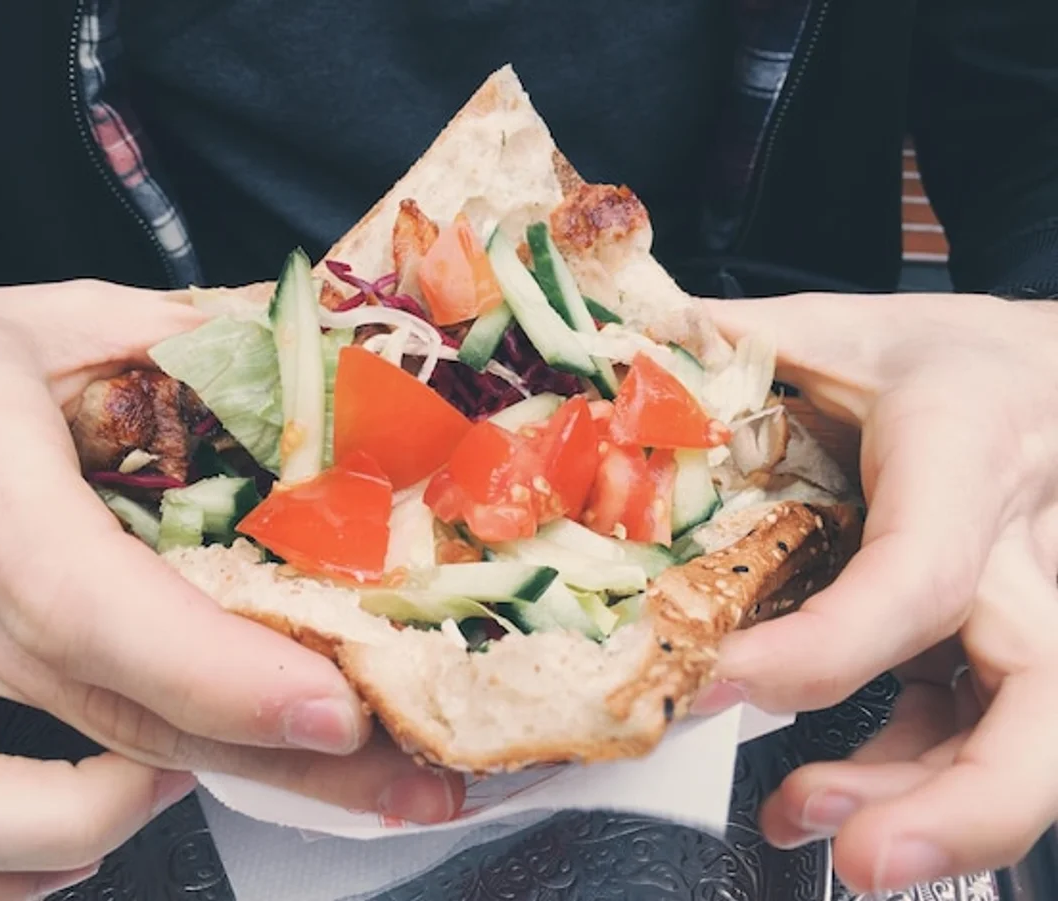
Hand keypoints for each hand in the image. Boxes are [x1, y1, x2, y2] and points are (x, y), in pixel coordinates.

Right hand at [0, 282, 461, 900]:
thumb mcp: (51, 325)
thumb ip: (194, 355)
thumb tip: (342, 389)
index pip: (81, 595)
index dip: (217, 672)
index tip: (336, 711)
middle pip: (92, 713)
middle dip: (265, 760)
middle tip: (393, 775)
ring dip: (129, 815)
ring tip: (212, 760)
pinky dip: (21, 864)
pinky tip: (99, 803)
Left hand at [697, 293, 1057, 893]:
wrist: (1050, 378)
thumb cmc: (959, 361)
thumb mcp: (847, 332)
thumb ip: (737, 342)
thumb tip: (622, 348)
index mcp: (968, 461)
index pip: (916, 576)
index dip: (823, 648)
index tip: (724, 678)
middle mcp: (1021, 556)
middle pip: (1041, 705)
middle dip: (965, 803)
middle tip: (862, 855)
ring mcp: (1030, 613)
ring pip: (1028, 744)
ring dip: (924, 810)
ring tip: (811, 825)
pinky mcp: (1006, 648)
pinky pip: (976, 732)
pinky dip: (910, 778)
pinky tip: (831, 794)